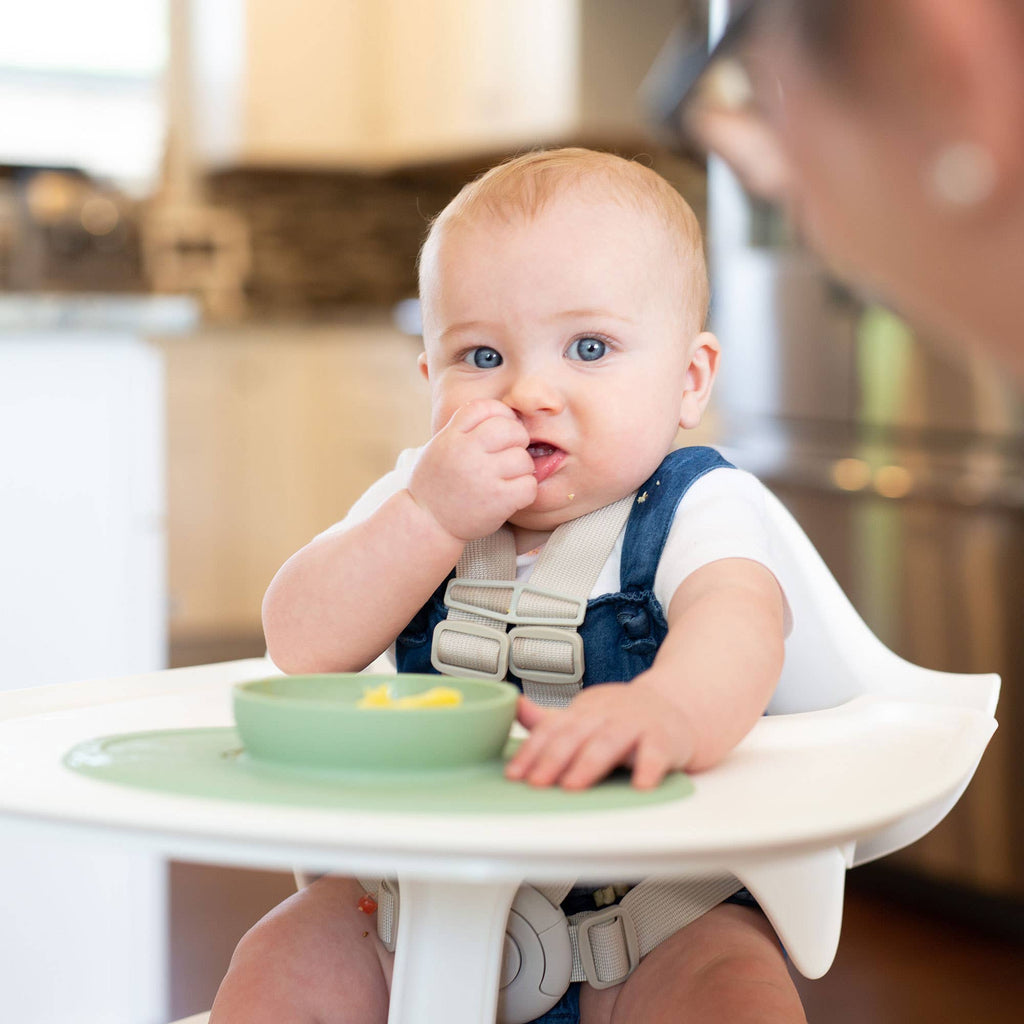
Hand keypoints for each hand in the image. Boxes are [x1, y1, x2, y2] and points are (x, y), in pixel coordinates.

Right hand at [409, 399, 536, 541]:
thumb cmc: (436, 484)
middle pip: (510, 429)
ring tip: (508, 478)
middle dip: (517, 440)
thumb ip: (464, 428)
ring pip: (523, 458)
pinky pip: (529, 485)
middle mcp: (466, 452)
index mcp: (451, 437)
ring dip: (522, 469)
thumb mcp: (439, 446)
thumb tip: (503, 413)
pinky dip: (525, 490)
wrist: (426, 523)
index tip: (500, 431)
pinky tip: (512, 495)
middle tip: (509, 454)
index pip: (486, 407)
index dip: (500, 415)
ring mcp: (483, 476)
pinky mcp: (498, 500)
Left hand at [504, 680, 696, 790]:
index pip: (553, 728)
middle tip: (537, 783)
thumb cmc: (624, 717)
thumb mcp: (586, 715)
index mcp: (585, 710)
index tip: (515, 774)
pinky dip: (648, 769)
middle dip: (553, 758)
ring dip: (589, 763)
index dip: (532, 751)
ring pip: (610, 741)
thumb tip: (514, 708)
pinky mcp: (664, 738)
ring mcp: (636, 724)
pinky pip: (656, 753)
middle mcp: (608, 713)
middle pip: (577, 734)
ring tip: (573, 785)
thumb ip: (550, 720)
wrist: (677, 706)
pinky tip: (640, 786)